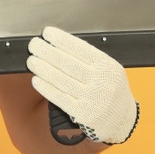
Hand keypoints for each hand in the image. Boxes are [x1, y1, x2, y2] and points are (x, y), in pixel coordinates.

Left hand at [26, 26, 139, 144]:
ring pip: (61, 79)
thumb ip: (90, 60)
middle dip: (47, 52)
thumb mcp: (109, 70)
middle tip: (34, 45)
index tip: (47, 33)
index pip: (81, 48)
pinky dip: (46, 88)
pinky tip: (36, 79)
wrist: (122, 119)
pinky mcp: (83, 113)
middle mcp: (100, 81)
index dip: (61, 40)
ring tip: (32, 61)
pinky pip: (60, 98)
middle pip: (68, 63)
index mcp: (107, 66)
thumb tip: (59, 46)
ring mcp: (92, 98)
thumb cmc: (111, 90)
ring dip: (43, 68)